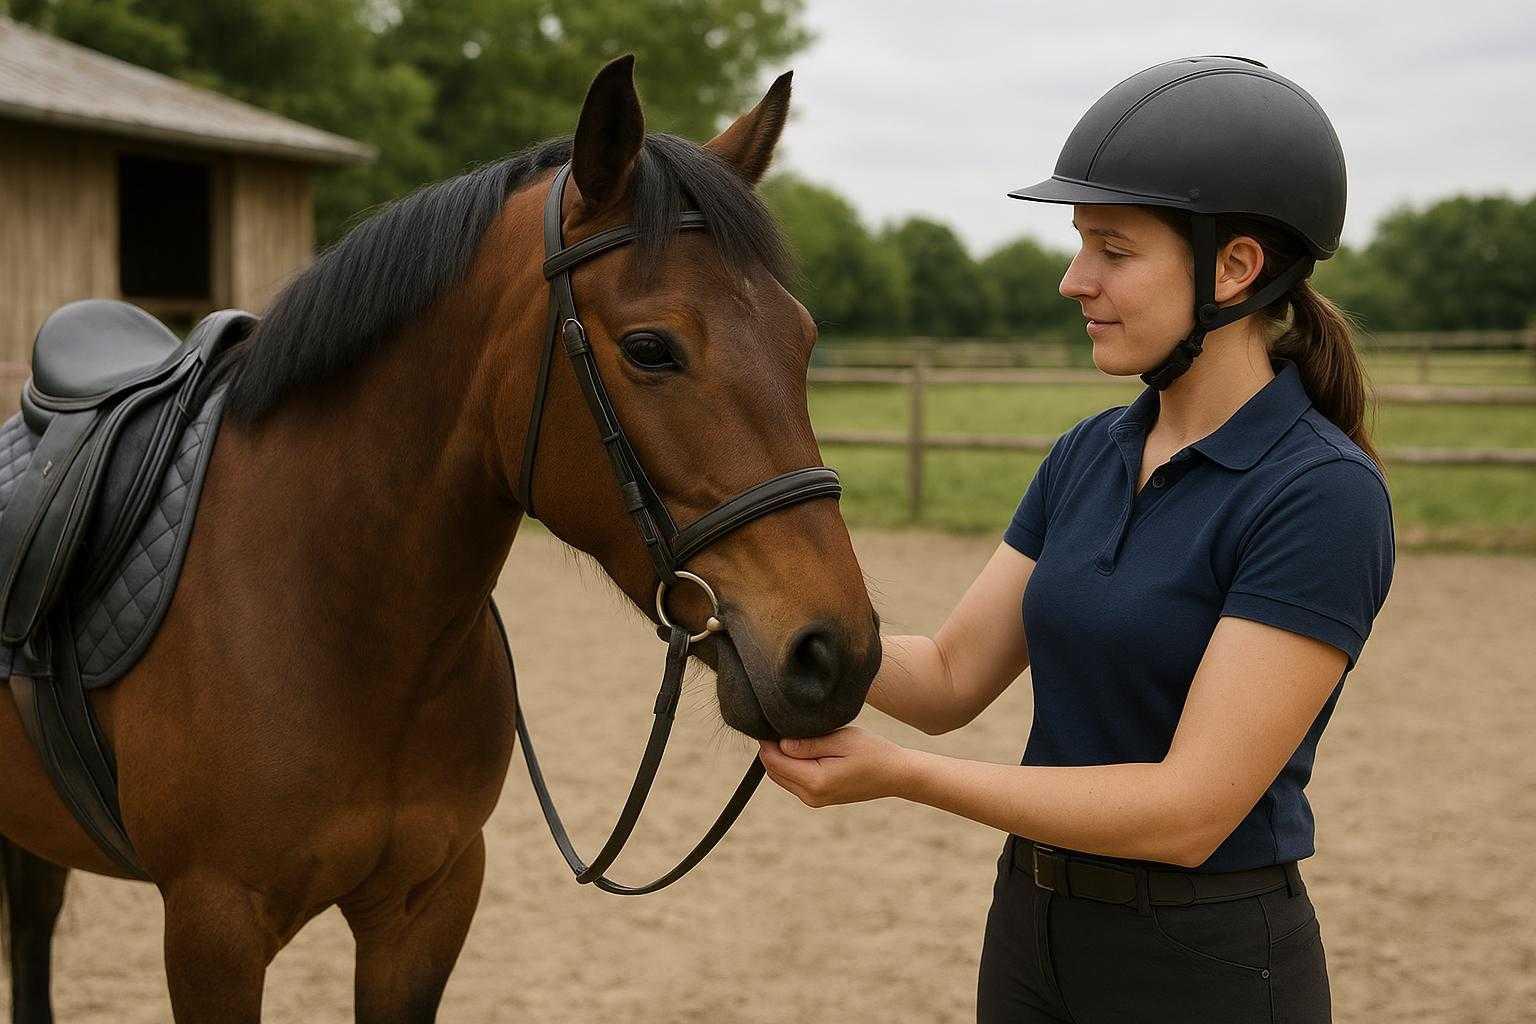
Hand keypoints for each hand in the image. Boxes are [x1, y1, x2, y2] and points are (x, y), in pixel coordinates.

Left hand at [757, 726, 913, 806]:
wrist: (895, 774)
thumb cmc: (872, 751)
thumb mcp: (842, 739)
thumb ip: (809, 743)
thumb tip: (780, 744)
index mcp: (815, 781)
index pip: (774, 761)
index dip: (767, 741)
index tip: (769, 721)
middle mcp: (811, 796)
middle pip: (774, 771)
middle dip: (771, 749)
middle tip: (778, 724)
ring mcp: (814, 800)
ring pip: (781, 777)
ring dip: (780, 757)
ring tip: (791, 733)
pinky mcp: (818, 799)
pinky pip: (793, 781)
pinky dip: (791, 765)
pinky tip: (801, 748)